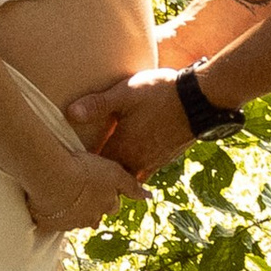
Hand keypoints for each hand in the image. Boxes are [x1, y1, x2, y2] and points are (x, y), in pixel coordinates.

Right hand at [24, 139, 142, 238]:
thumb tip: (149, 196)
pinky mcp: (49, 224)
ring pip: (74, 221)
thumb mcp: (113, 172)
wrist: (53, 178)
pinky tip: (46, 206)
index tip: (101, 191)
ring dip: (71, 213)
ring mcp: (70, 223)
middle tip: (82, 196)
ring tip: (63, 199)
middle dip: (91, 210)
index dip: (108, 199)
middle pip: (94, 217)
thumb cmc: (84, 170)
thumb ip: (131, 185)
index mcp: (106, 205)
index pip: (112, 206)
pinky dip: (50, 217)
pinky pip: (52, 223)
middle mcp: (90, 218)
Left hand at [67, 70, 194, 180]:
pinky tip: (136, 164)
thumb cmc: (160, 93)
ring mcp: (154, 160)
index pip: (96, 166)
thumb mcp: (125, 93)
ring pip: (131, 175)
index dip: (85, 167)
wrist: (200, 100)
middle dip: (102, 176)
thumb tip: (70, 114)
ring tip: (110, 175)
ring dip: (120, 175)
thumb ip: (97, 104)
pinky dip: (138, 170)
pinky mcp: (167, 157)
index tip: (74, 168)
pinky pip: (147, 171)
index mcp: (122, 147)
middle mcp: (137, 160)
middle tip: (89, 177)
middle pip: (113, 176)